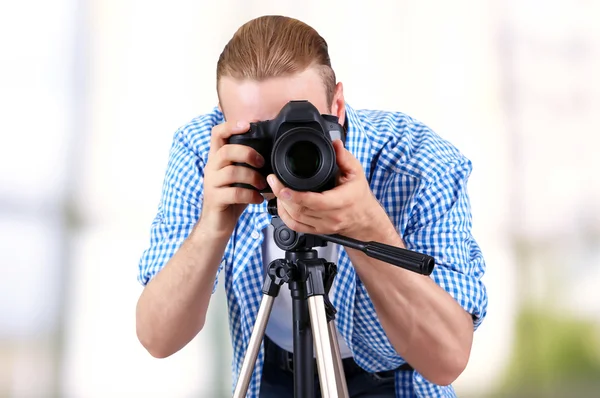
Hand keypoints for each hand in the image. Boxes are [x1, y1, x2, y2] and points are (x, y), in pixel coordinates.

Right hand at [201, 120, 265, 235]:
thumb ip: (248, 164)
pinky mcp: (215, 199)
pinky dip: (251, 195)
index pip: (216, 134)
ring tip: (262, 185)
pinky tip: (258, 199)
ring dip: (252, 177)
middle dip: (248, 153)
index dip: (230, 126)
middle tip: (261, 162)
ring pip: (232, 172)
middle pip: (226, 150)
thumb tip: (271, 153)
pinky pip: (235, 193)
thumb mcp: (239, 177)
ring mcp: (211, 184)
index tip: (247, 125)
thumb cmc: (230, 199)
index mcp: (217, 159)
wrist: (216, 224)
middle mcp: (211, 168)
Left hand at [266, 140, 392, 240]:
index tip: (282, 186)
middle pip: (300, 210)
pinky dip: (284, 215)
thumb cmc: (359, 195)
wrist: (363, 219)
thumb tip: (335, 143)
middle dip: (282, 195)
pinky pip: (295, 226)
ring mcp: (323, 226)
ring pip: (295, 218)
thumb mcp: (356, 172)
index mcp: (341, 201)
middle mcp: (331, 217)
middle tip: (273, 180)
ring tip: (277, 189)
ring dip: (282, 204)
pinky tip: (281, 204)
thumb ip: (344, 157)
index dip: (295, 195)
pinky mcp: (316, 231)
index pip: (315, 202)